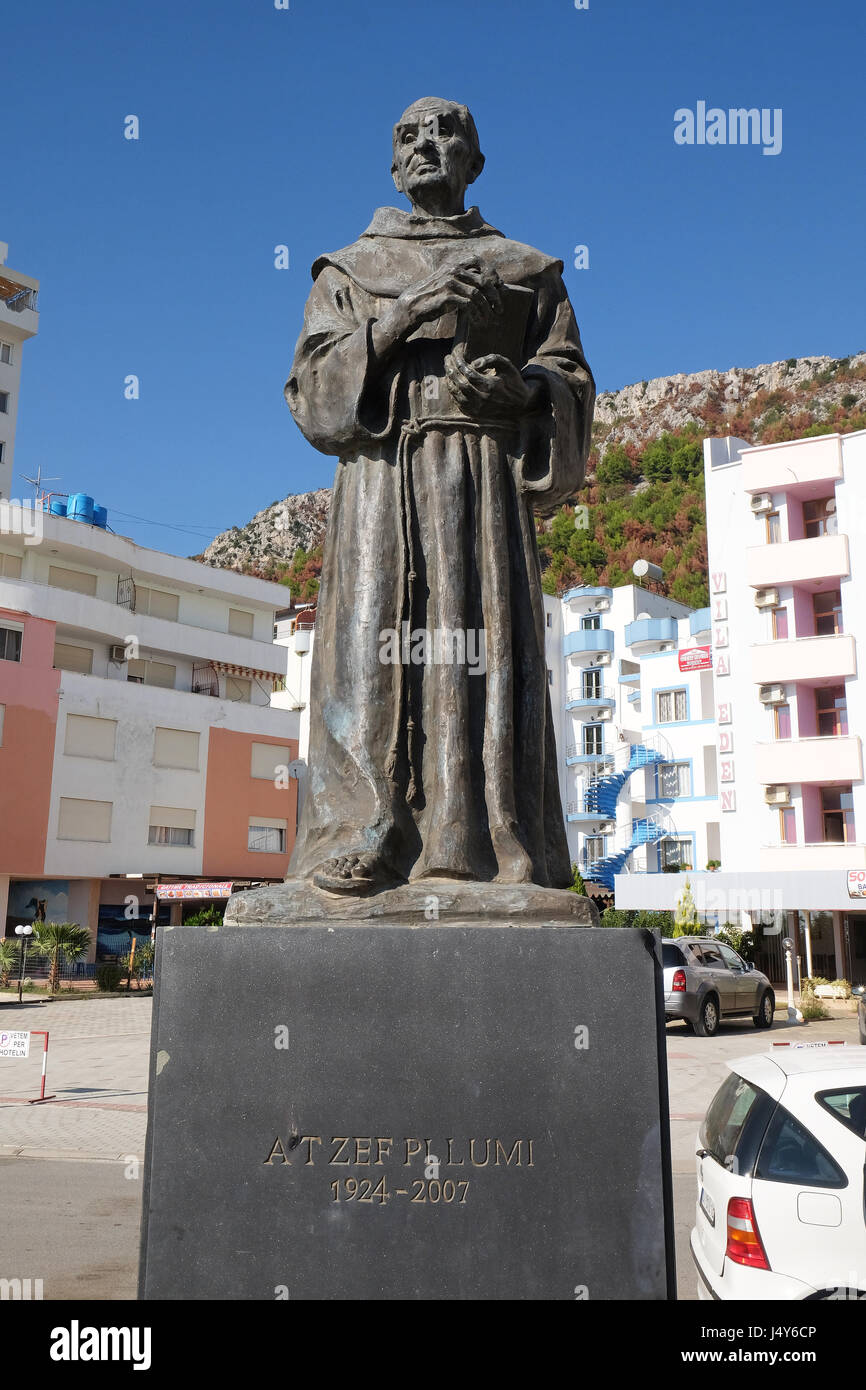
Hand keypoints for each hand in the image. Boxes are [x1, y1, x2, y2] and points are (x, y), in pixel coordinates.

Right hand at [388, 259, 502, 337]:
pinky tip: (478, 321)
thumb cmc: (433, 296)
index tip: (499, 287)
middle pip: (483, 280)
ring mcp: (450, 282)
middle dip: (495, 296)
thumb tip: (485, 284)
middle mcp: (453, 270)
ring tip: (489, 318)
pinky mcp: (447, 296)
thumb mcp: (448, 282)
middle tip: (500, 309)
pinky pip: (469, 305)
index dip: (492, 273)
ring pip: (478, 294)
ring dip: (486, 308)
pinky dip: (476, 314)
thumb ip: (463, 280)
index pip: (479, 261)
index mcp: (454, 264)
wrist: (412, 306)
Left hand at [444, 351, 540, 418]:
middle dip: (450, 369)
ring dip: (449, 380)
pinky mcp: (475, 414)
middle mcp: (482, 398)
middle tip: (446, 360)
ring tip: (447, 369)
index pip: (467, 372)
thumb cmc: (513, 382)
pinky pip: (459, 403)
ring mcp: (478, 408)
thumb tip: (474, 363)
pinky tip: (451, 383)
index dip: (459, 362)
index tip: (453, 355)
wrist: (521, 405)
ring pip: (457, 393)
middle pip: (459, 382)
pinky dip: (453, 392)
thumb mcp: (507, 365)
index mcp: (490, 385)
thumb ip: (492, 359)